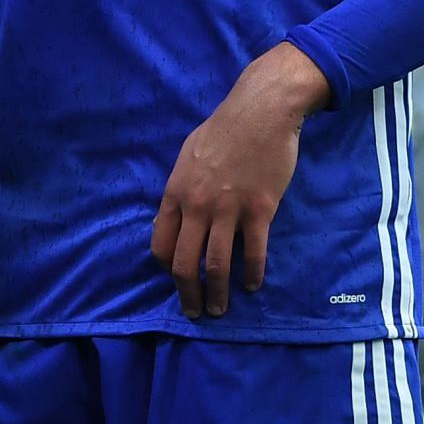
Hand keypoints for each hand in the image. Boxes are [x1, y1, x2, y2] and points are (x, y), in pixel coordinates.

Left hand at [150, 41, 326, 317]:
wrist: (262, 111)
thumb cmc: (224, 129)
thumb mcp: (188, 155)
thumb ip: (180, 189)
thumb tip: (174, 216)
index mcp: (176, 193)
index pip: (161, 244)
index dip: (167, 268)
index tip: (178, 279)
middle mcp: (197, 206)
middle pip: (185, 264)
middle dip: (188, 294)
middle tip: (195, 312)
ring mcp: (228, 210)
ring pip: (217, 265)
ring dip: (217, 294)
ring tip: (220, 310)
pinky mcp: (259, 210)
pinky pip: (254, 252)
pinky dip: (252, 274)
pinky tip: (252, 285)